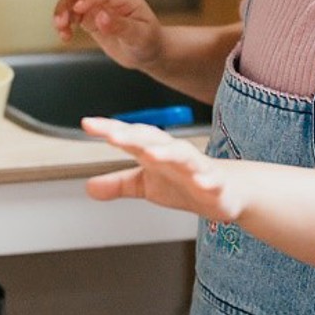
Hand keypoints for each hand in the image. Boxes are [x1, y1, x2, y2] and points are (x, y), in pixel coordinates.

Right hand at [53, 0, 162, 69]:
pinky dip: (64, 24)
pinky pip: (72, 16)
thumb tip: (101, 17)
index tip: (78, 9)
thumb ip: (121, 26)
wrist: (147, 53)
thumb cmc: (149, 42)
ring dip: (63, 9)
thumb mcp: (140, 36)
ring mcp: (97, 8)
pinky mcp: (90, 19)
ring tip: (60, 25)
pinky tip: (65, 36)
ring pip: (74, 0)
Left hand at [81, 116, 242, 219]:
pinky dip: (206, 179)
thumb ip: (118, 184)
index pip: (128, 136)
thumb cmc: (183, 181)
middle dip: (132, 136)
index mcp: (153, 151)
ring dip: (166, 152)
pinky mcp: (215, 182)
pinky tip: (200, 182)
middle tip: (112, 135)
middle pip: (151, 139)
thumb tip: (89, 187)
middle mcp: (172, 154)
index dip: (109, 128)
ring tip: (151, 154)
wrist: (226, 190)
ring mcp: (195, 166)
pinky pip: (210, 179)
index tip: (88, 124)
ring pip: (180, 155)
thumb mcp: (146, 185)